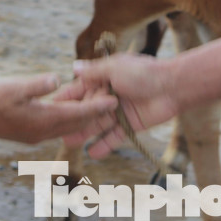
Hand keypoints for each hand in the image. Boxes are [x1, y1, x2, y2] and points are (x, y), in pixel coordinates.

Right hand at [0, 74, 116, 144]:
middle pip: (78, 123)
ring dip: (84, 117)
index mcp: (43, 120)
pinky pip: (59, 128)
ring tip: (100, 106)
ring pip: (69, 127)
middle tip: (113, 100)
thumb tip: (56, 78)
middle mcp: (44, 131)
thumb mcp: (15, 87)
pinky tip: (75, 111)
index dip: (97, 106)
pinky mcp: (33, 133)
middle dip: (96, 113)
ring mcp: (39, 134)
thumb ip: (38, 84)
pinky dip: (70, 120)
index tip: (114, 99)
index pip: (77, 113)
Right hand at [61, 54, 182, 157]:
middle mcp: (109, 95)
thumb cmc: (144, 72)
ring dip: (84, 133)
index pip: (80, 89)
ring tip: (69, 144)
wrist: (172, 86)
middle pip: (87, 110)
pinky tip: (91, 153)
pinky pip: (114, 137)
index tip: (48, 106)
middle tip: (55, 132)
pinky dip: (103, 145)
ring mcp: (119, 111)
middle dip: (72, 120)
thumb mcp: (115, 68)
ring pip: (97, 124)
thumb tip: (74, 67)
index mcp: (104, 78)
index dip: (66, 98)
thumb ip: (94, 72)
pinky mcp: (129, 125)